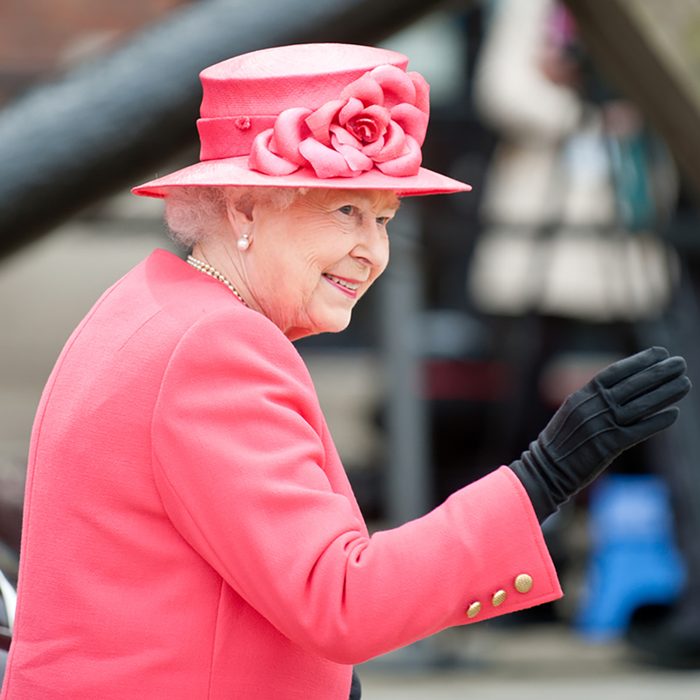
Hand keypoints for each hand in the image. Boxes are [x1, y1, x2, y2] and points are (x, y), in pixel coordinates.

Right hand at [509, 347, 690, 521]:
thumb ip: (594, 399)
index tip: (660, 353)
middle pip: (633, 385)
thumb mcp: (572, 411)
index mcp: (582, 395)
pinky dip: (657, 421)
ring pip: (641, 405)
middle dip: (659, 372)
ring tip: (684, 383)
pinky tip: (673, 413)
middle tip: (680, 363)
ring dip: (665, 393)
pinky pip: (639, 430)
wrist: (547, 467)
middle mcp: (593, 407)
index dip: (639, 361)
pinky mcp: (610, 445)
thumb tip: (620, 388)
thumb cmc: (560, 440)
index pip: (615, 372)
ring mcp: (602, 425)